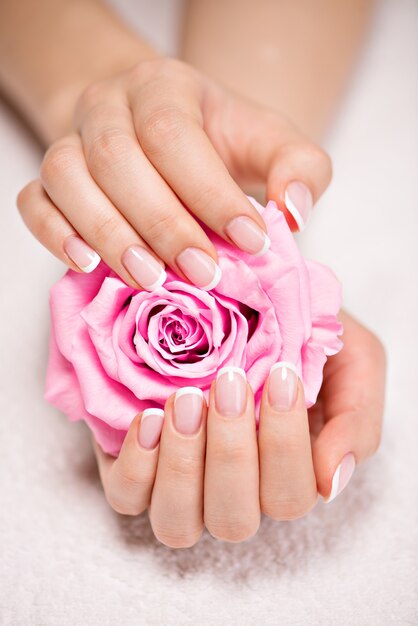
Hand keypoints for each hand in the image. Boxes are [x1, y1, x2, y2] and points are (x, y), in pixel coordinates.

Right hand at [17, 57, 330, 290]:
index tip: (251, 242)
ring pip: (66, 176)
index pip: (173, 134)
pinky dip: (54, 234)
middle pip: (117, 157)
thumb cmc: (220, 145)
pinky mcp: (48, 181)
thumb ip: (299, 169)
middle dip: (162, 223)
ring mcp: (70, 140)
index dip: (210, 192)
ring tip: (149, 278)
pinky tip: (86, 264)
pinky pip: (33, 201)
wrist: (165, 134)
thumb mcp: (270, 144)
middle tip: (203, 273)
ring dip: (109, 233)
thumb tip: (294, 215)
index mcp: (164, 87)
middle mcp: (108, 106)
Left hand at [93, 310, 385, 546]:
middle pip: (234, 519)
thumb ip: (356, 418)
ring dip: (183, 465)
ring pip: (178, 522)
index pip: (289, 496)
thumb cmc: (302, 330)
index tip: (281, 375)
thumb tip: (332, 482)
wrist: (243, 293)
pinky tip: (149, 417)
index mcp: (286, 471)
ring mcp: (180, 482)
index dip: (285, 446)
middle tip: (229, 382)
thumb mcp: (352, 359)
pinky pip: (127, 497)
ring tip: (186, 400)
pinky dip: (138, 466)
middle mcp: (232, 488)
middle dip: (232, 452)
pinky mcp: (135, 463)